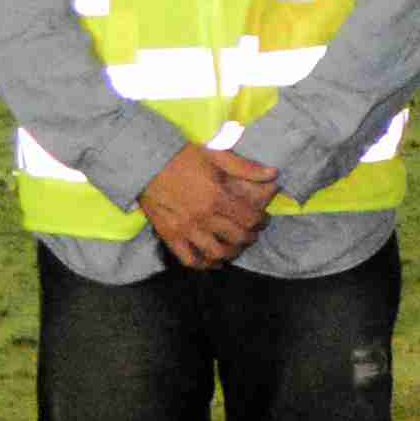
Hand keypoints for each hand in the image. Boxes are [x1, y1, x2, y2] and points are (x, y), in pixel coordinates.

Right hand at [141, 138, 278, 268]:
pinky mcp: (169, 236)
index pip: (249, 219)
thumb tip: (274, 173)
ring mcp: (185, 229)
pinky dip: (204, 265)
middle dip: (250, 237)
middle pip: (237, 238)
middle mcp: (203, 217)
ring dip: (231, 253)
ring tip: (235, 247)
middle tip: (251, 233)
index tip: (262, 219)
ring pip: (216, 253)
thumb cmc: (182, 156)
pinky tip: (213, 261)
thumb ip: (245, 167)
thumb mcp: (216, 155)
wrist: (145, 162)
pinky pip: (189, 259)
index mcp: (217, 197)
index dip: (261, 221)